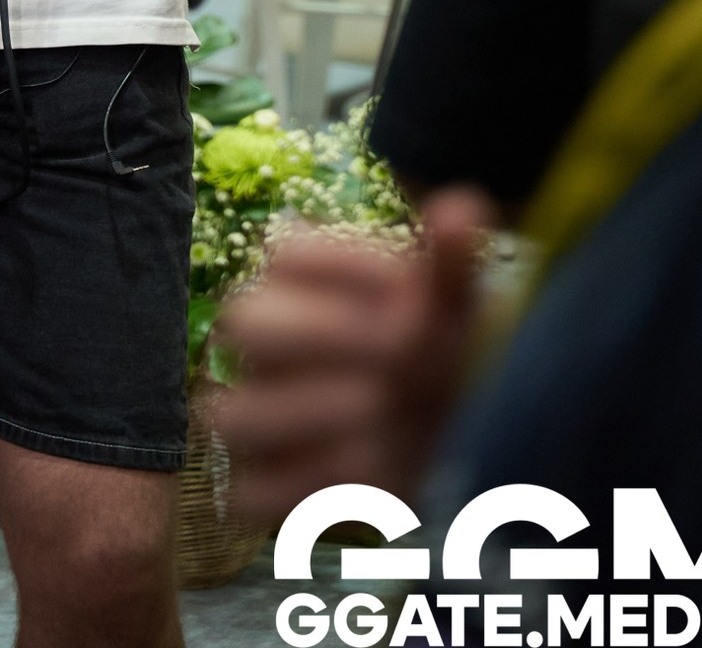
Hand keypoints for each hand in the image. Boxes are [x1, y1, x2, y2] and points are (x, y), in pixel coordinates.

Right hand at [216, 188, 492, 524]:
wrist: (435, 441)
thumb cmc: (431, 356)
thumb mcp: (450, 309)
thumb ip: (451, 265)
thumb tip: (463, 207)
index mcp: (293, 285)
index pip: (285, 255)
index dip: (351, 271)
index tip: (412, 295)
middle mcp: (258, 345)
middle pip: (244, 322)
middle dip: (330, 337)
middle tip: (401, 352)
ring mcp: (250, 417)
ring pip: (238, 415)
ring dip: (323, 415)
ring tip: (385, 412)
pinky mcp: (256, 489)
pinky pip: (253, 495)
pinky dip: (316, 490)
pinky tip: (373, 473)